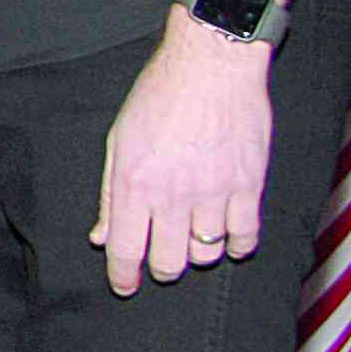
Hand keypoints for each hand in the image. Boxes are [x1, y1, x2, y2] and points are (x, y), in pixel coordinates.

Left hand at [90, 13, 276, 297]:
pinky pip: (245, 237)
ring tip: (193, 239)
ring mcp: (214, 192)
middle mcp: (173, 194)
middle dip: (161, 268)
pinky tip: (227, 235)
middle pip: (168, 262)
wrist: (211, 64)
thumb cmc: (159, 97)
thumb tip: (102, 237)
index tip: (124, 287)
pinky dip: (236, 245)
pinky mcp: (249, 185)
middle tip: (161, 259)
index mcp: (134, 183)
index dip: (123, 277)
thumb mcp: (119, 141)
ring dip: (198, 254)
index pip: (125, 250)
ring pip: (207, 254)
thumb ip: (111, 194)